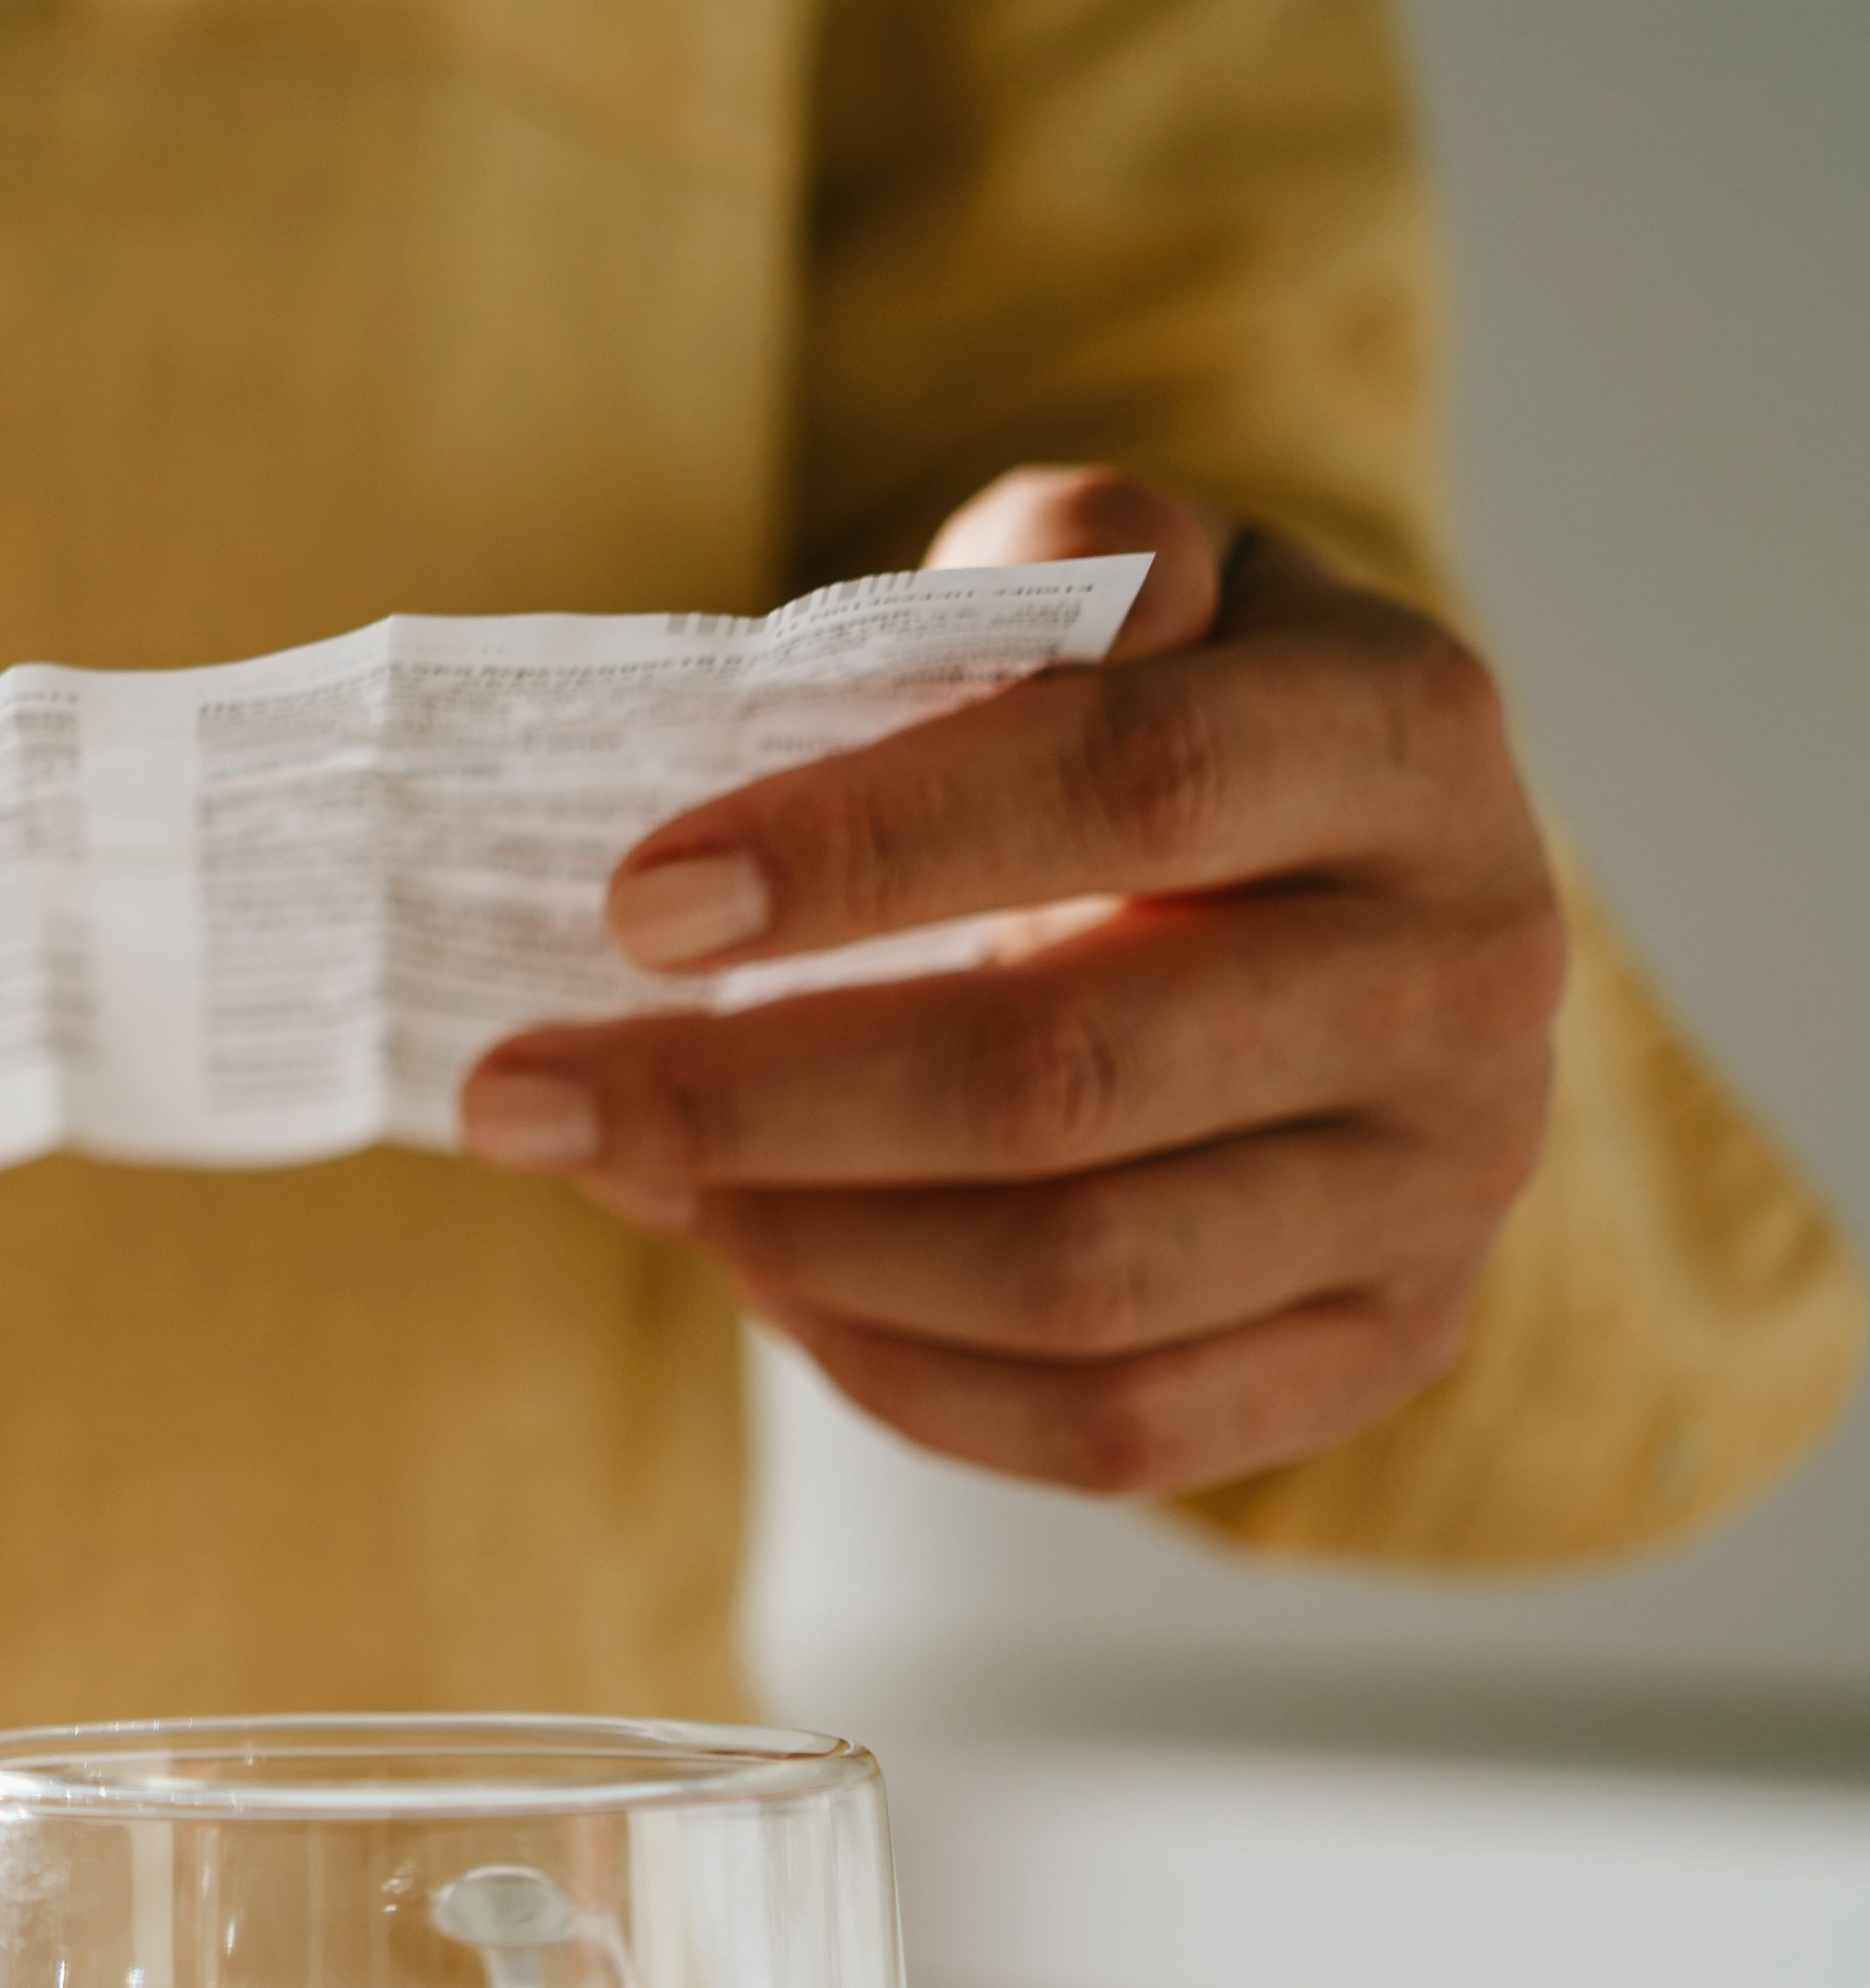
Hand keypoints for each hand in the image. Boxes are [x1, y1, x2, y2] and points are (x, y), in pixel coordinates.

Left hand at [460, 469, 1566, 1497]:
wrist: (1372, 913)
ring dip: (797, 1241)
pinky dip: (896, 1370)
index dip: (866, 847)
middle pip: (1064, 1078)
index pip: (1132, 784)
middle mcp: (1463, 973)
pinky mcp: (1387, 1344)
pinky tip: (762, 1280)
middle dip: (748, 1099)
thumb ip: (1066, 562)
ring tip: (624, 1175)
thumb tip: (953, 622)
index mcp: (1407, 740)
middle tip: (523, 1095)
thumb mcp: (1155, 589)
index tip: (634, 904)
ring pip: (1073, 1278)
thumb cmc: (1193, 730)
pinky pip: (1111, 1426)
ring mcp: (1439, 1186)